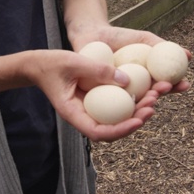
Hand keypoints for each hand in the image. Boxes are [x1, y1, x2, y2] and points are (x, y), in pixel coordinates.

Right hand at [25, 49, 159, 141]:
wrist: (39, 65)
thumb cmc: (51, 63)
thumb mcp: (73, 62)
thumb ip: (98, 70)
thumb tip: (127, 80)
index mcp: (73, 113)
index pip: (98, 132)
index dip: (120, 130)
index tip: (137, 121)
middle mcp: (83, 116)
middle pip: (112, 129)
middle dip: (135, 120)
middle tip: (152, 106)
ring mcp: (89, 110)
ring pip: (116, 119)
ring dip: (136, 112)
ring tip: (154, 98)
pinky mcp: (95, 101)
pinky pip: (114, 107)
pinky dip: (129, 101)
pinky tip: (143, 90)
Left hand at [68, 24, 191, 94]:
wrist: (91, 34)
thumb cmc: (119, 37)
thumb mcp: (143, 39)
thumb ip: (162, 47)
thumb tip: (188, 55)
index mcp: (145, 79)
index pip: (163, 87)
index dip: (175, 88)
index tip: (185, 84)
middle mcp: (133, 90)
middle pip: (149, 98)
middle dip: (159, 96)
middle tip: (163, 89)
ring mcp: (116, 95)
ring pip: (132, 104)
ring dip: (143, 104)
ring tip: (151, 96)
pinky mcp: (99, 98)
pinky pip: (111, 103)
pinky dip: (120, 104)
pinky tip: (129, 101)